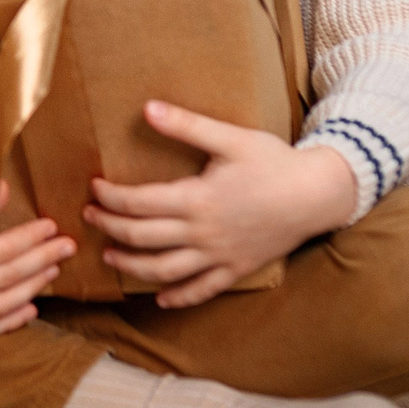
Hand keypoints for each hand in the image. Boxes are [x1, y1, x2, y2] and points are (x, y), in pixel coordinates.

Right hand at [0, 182, 74, 336]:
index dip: (31, 239)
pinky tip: (30, 310)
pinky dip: (7, 322)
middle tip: (67, 247)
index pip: (2, 251)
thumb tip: (8, 192)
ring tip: (53, 271)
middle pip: (7, 279)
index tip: (52, 226)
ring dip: (31, 290)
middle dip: (41, 262)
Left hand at [82, 100, 357, 307]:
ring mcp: (219, 255)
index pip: (138, 203)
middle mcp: (202, 233)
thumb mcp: (230, 138)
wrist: (318, 195)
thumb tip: (146, 108)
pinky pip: (203, 290)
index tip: (94, 187)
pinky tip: (161, 299)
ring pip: (165, 270)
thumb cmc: (274, 162)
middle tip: (90, 217)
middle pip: (142, 238)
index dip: (110, 197)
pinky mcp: (236, 268)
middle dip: (110, 229)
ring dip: (132, 267)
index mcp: (196, 199)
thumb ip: (187, 125)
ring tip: (110, 259)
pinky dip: (180, 297)